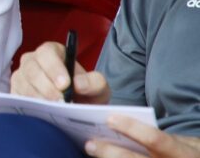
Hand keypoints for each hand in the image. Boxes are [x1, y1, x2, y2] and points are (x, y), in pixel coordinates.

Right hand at [11, 41, 110, 103]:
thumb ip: (94, 82)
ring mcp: (21, 76)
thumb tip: (78, 84)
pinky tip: (42, 113)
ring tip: (53, 110)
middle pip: (31, 69)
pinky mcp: (15, 92)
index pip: (47, 53)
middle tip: (60, 102)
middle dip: (46, 86)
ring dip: (38, 98)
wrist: (75, 109)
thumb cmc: (85, 94)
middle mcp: (32, 61)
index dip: (54, 68)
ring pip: (22, 83)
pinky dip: (29, 106)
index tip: (65, 84)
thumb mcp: (98, 87)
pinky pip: (16, 96)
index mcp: (52, 52)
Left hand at [85, 115, 199, 157]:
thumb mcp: (180, 144)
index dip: (132, 128)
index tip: (109, 119)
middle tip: (90, 144)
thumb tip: (116, 128)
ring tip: (92, 154)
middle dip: (110, 153)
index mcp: (182, 153)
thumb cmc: (183, 154)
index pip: (156, 139)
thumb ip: (155, 138)